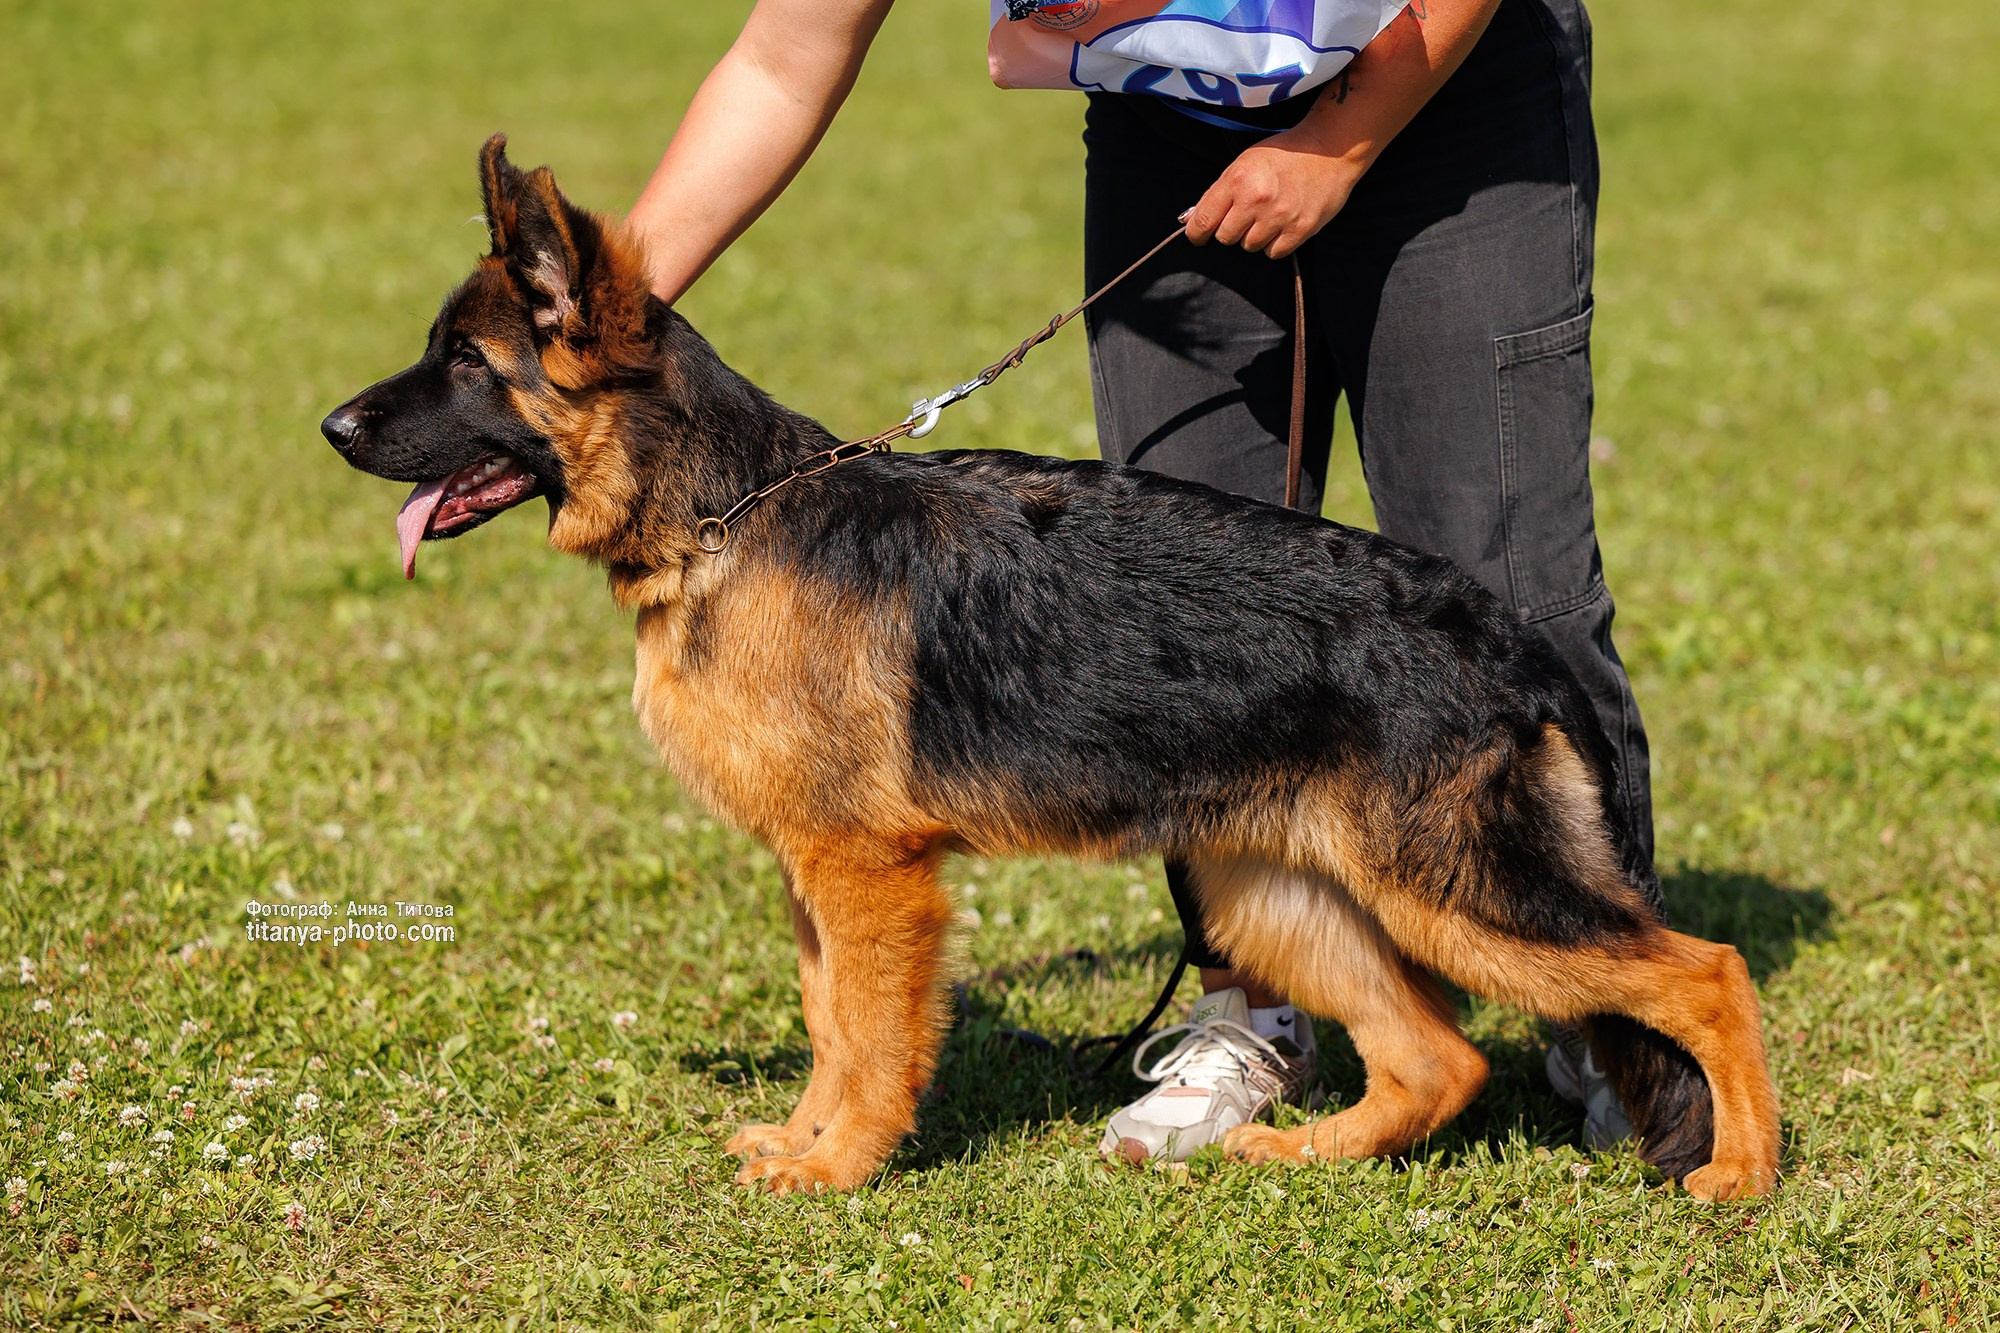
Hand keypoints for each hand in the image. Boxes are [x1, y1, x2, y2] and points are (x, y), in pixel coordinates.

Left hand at [1183, 137, 1360, 259]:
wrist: (1329, 150)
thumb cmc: (1283, 155)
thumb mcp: (1244, 163)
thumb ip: (1217, 194)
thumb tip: (1188, 222)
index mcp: (1237, 179)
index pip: (1202, 222)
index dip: (1196, 234)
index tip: (1199, 236)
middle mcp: (1256, 199)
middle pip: (1225, 238)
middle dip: (1231, 229)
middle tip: (1246, 214)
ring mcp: (1280, 216)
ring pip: (1249, 246)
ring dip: (1255, 236)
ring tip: (1269, 215)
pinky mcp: (1301, 229)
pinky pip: (1273, 253)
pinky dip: (1275, 243)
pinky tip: (1283, 224)